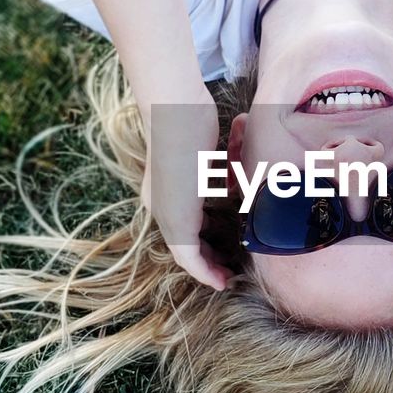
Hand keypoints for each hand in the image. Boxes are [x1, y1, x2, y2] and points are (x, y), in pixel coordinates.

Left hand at [141, 92, 232, 291]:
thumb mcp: (204, 152)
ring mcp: (166, 214)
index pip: (182, 226)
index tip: (221, 251)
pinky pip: (189, 257)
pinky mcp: (176, 220)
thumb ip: (214, 171)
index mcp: (164, 192)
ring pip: (185, 254)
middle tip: (226, 270)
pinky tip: (218, 279)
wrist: (175, 112)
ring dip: (206, 268)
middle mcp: (160, 207)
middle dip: (206, 260)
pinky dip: (203, 271)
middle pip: (183, 245)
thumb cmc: (191, 121)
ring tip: (224, 278)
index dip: (201, 243)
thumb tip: (232, 182)